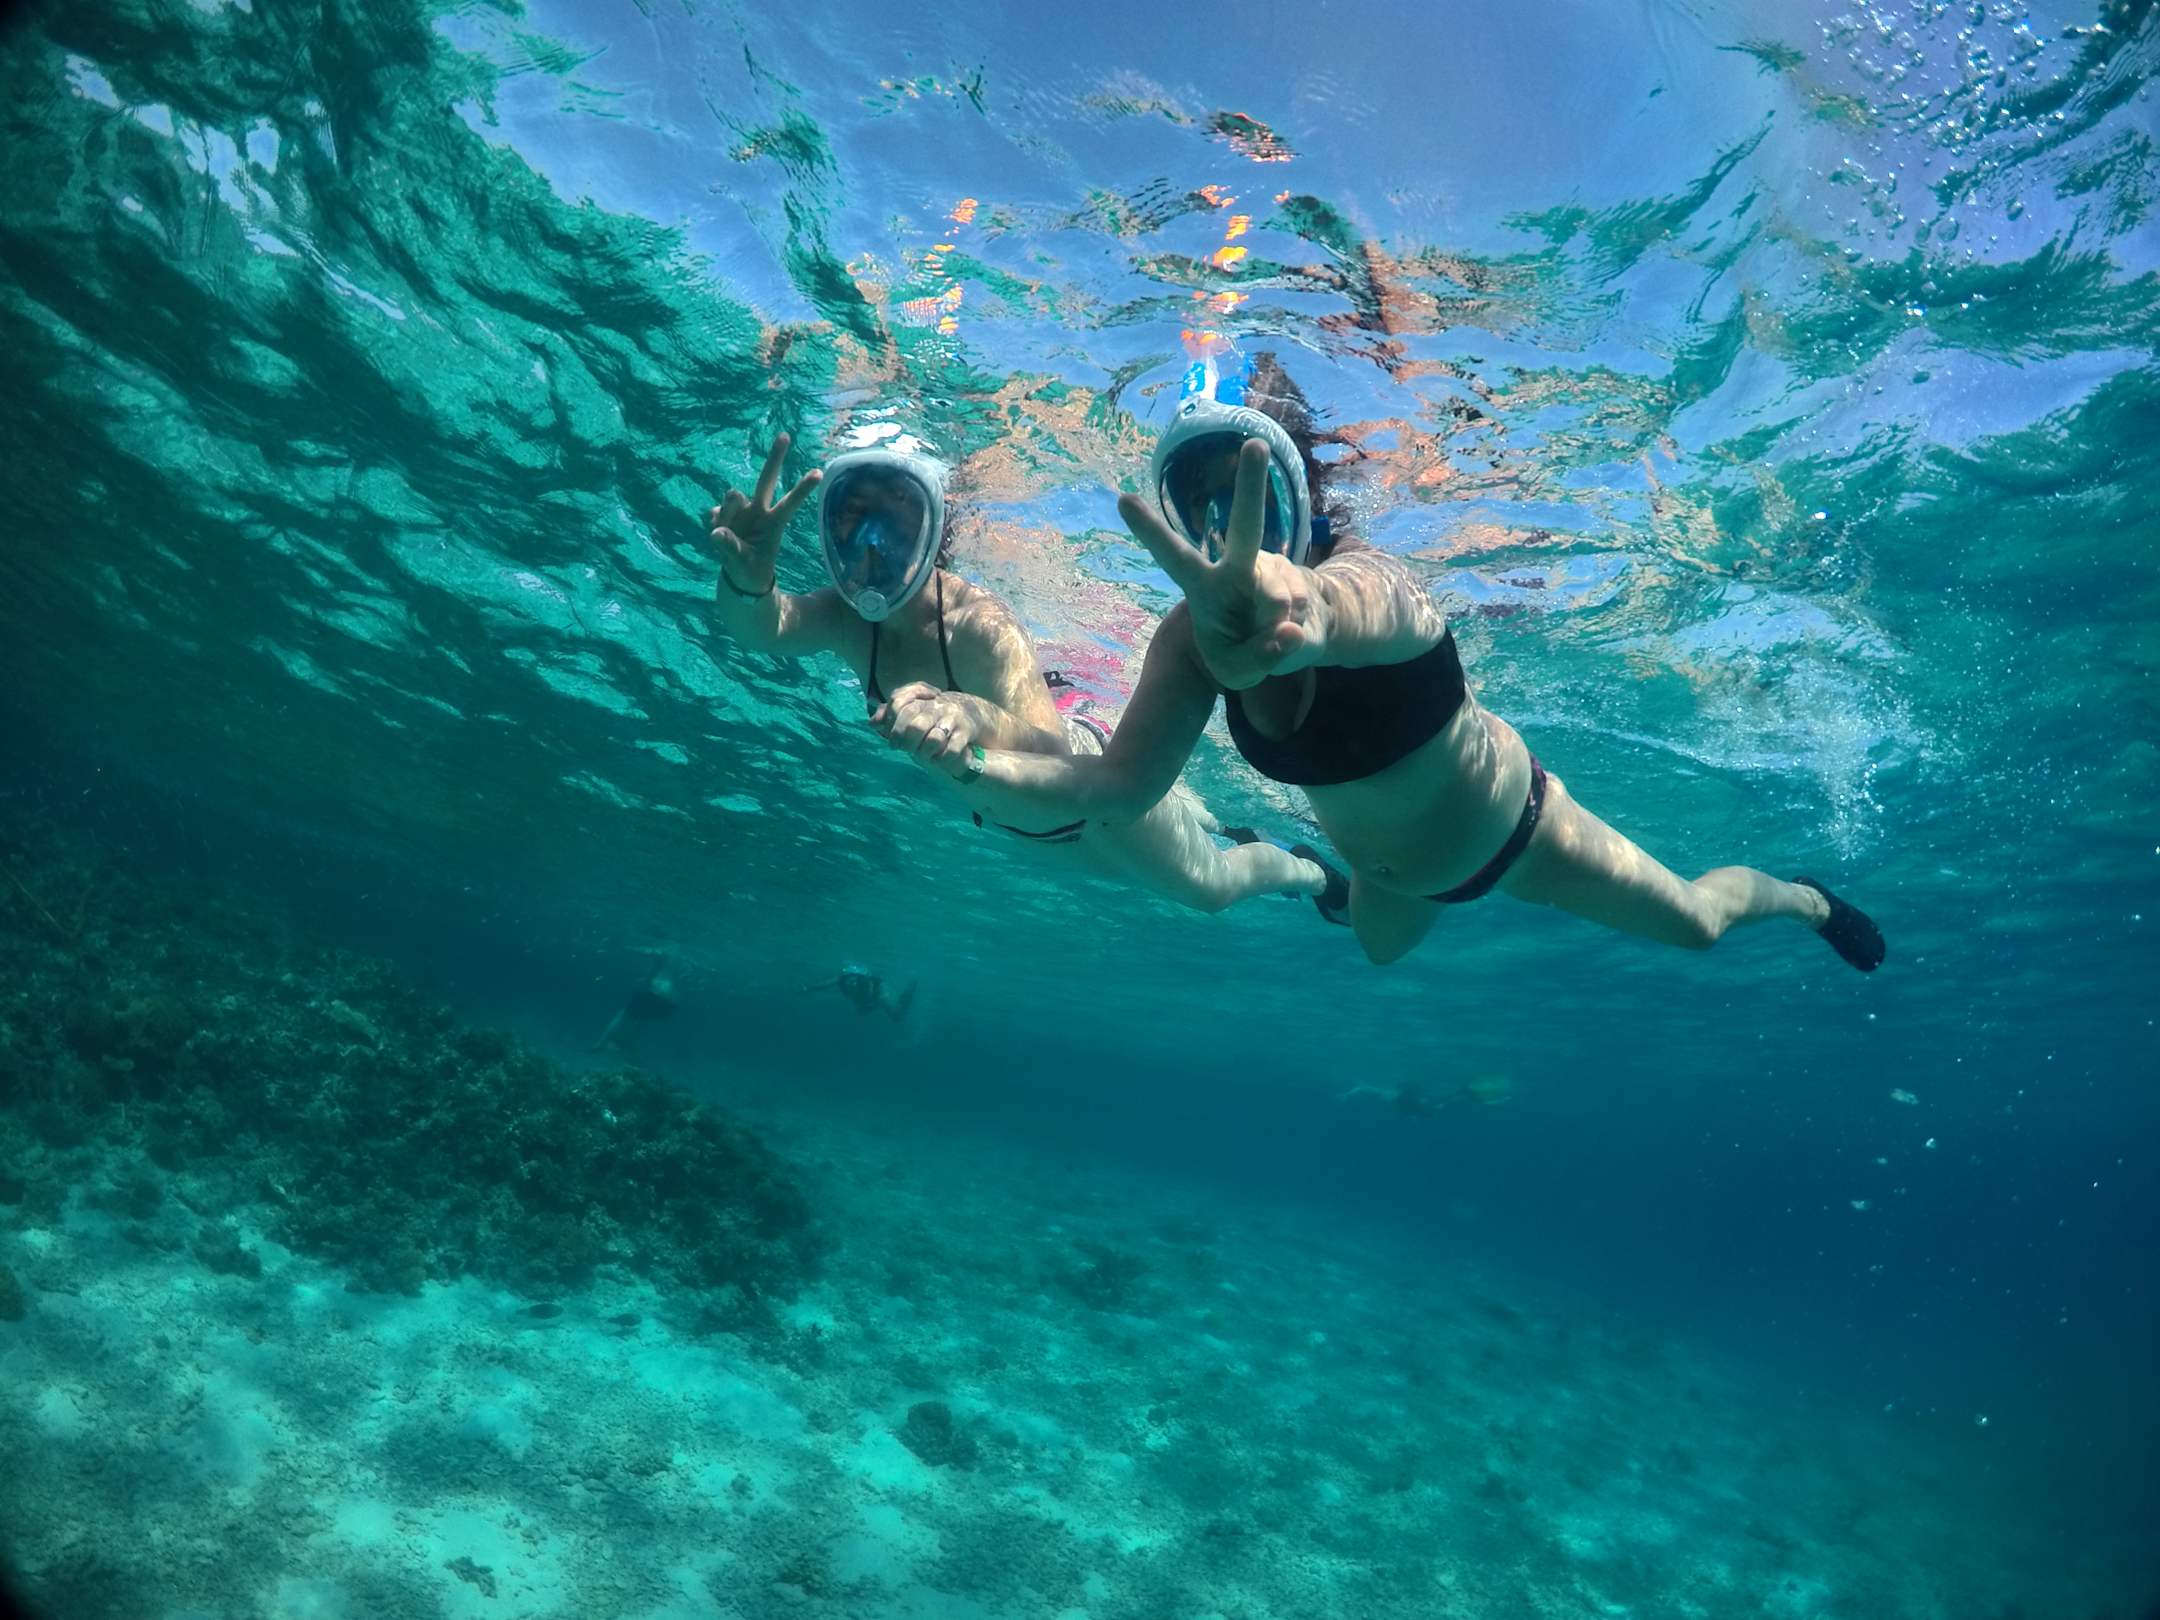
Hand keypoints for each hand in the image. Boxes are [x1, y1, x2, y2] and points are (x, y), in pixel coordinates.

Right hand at [710, 432, 820, 596]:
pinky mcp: (723, 515)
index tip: (819, 473)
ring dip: (729, 510)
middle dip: (775, 458)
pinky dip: (714, 522)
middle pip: (766, 480)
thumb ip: (731, 548)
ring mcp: (741, 511)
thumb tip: (716, 532)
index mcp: (774, 523)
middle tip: (785, 435)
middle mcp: (759, 511)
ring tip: (726, 533)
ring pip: (733, 496)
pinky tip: (718, 534)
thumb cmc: (750, 568)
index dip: (802, 489)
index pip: (790, 503)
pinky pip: (715, 511)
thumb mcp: (743, 564)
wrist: (739, 575)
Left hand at [870, 682, 979, 777]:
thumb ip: (890, 713)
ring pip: (934, 740)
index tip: (893, 743)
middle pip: (915, 726)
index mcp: (920, 698)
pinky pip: (952, 750)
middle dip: (907, 743)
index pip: (898, 704)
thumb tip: (872, 723)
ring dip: (924, 753)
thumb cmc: (932, 714)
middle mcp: (936, 705)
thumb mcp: (912, 709)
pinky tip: (938, 759)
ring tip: (923, 756)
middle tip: (906, 751)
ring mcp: (952, 718)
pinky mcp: (965, 732)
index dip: (892, 727)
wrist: (968, 712)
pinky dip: (942, 759)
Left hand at [1117, 438, 1314, 689]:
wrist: (1281, 644)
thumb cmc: (1243, 653)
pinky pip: (1302, 606)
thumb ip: (1259, 656)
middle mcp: (1236, 566)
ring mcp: (1269, 566)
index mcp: (1202, 586)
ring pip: (1281, 600)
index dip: (1150, 530)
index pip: (1173, 556)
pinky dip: (1297, 626)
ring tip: (1267, 634)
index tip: (1122, 499)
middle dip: (1253, 486)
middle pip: (1246, 526)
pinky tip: (1287, 624)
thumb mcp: (1240, 672)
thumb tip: (1290, 628)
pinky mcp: (1296, 573)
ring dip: (1278, 628)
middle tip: (1258, 445)